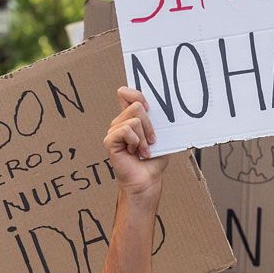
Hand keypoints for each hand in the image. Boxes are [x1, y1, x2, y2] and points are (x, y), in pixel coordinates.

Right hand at [104, 87, 169, 204]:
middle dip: (149, 125)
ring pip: (134, 120)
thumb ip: (156, 120)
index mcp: (130, 118)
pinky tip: (135, 152)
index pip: (125, 93)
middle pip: (136, 105)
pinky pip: (126, 130)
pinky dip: (136, 141)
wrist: (148, 179)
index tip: (150, 107)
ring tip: (144, 150)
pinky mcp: (110, 141)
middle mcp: (120, 122)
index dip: (137, 94)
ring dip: (144, 137)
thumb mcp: (160, 135)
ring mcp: (114, 131)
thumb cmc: (154, 159)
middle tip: (152, 141)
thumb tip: (163, 106)